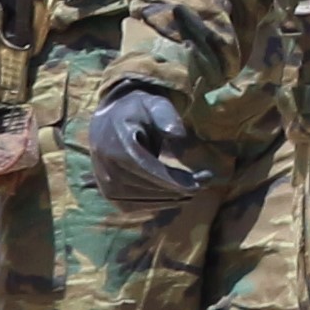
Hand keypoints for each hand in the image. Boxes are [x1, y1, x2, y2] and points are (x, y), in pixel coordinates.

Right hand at [86, 82, 218, 214]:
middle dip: (178, 188)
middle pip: (148, 187)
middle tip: (204, 182)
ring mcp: (105, 184)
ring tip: (194, 186)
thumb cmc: (138, 112)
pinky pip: (136, 206)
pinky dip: (158, 202)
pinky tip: (176, 193)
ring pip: (144, 200)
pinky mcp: (109, 195)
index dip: (173, 180)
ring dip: (172, 197)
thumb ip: (166, 116)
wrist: (109, 122)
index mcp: (116, 145)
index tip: (199, 184)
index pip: (146, 169)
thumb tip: (178, 134)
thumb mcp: (153, 104)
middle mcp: (107, 168)